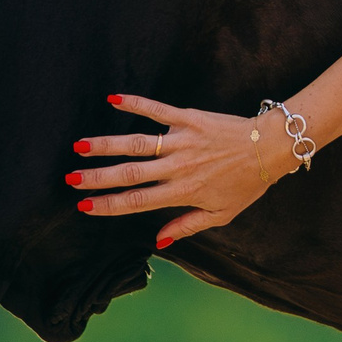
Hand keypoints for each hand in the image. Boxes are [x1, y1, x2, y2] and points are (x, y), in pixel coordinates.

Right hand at [69, 93, 297, 248]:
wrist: (271, 148)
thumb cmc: (247, 182)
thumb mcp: (222, 214)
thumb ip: (187, 226)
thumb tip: (157, 242)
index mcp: (184, 192)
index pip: (138, 201)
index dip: (109, 205)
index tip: (84, 205)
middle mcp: (179, 167)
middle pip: (131, 174)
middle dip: (98, 177)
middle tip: (70, 178)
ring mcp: (184, 141)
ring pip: (138, 144)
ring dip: (107, 145)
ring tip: (80, 147)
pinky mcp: (191, 119)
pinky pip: (159, 110)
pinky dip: (136, 104)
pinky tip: (113, 99)